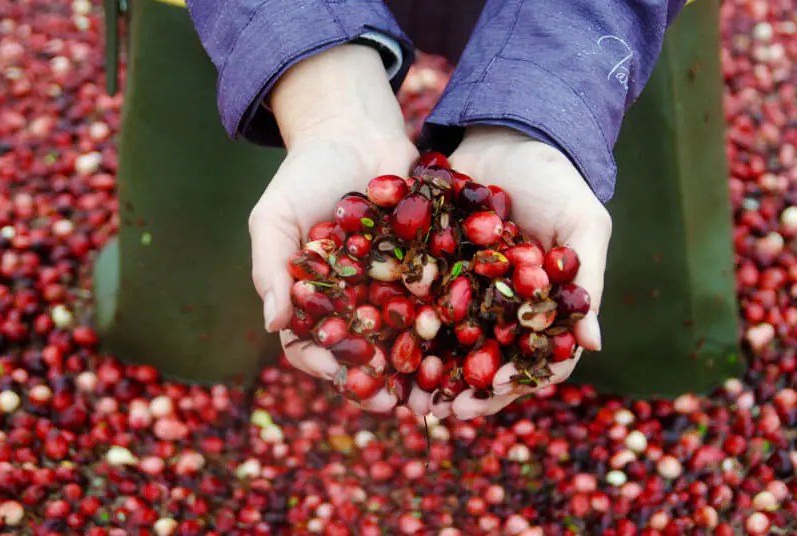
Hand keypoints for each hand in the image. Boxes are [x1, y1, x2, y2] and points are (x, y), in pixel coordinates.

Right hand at [248, 45, 417, 411]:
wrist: (356, 131)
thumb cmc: (305, 173)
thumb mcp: (274, 217)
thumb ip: (271, 268)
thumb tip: (273, 323)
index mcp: (312, 299)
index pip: (311, 345)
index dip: (325, 365)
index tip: (343, 377)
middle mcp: (352, 302)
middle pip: (363, 353)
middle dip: (378, 381)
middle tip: (396, 403)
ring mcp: (390, 288)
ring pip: (404, 338)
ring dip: (418, 367)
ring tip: (435, 392)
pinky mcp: (426, 268)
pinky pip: (437, 302)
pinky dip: (449, 326)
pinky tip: (466, 344)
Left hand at [406, 125, 611, 419]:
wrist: (508, 135)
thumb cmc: (557, 181)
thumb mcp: (583, 225)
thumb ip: (587, 281)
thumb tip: (594, 343)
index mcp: (540, 307)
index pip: (534, 358)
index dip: (517, 379)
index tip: (492, 389)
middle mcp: (501, 308)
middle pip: (486, 361)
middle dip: (465, 389)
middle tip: (440, 409)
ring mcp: (466, 291)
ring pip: (448, 342)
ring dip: (429, 371)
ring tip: (407, 393)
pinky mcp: (433, 268)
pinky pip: (417, 302)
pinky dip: (403, 325)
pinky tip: (383, 341)